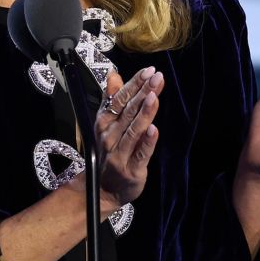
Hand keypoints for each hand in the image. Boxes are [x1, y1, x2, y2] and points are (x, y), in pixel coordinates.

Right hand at [93, 66, 162, 208]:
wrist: (103, 189)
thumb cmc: (109, 152)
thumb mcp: (106, 124)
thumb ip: (112, 99)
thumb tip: (114, 75)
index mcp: (104, 123)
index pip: (119, 99)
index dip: (134, 84)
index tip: (148, 71)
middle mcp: (109, 136)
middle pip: (128, 111)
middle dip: (143, 92)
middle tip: (156, 77)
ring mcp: (119, 153)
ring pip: (133, 130)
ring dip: (144, 113)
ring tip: (154, 96)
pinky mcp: (131, 169)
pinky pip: (140, 153)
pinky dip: (147, 142)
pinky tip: (154, 129)